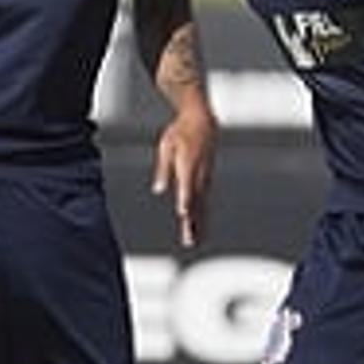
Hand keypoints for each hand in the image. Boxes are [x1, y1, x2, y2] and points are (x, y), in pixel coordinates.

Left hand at [152, 106, 215, 249]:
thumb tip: (158, 189)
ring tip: (193, 241)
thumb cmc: (180, 132)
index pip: (186, 186)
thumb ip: (163, 168)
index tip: (183, 214)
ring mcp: (204, 177)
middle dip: (192, 222)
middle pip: (196, 201)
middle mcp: (199, 174)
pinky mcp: (205, 180)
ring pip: (202, 204)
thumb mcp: (166, 146)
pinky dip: (202, 215)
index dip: (185, 200)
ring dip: (199, 224)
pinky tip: (198, 228)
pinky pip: (204, 201)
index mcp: (188, 164)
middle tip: (188, 241)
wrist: (202, 121)